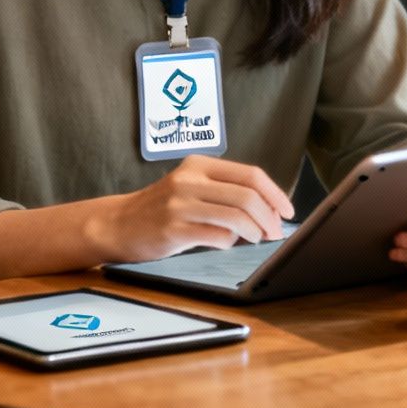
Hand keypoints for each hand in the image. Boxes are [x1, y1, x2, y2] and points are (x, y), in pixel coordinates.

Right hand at [91, 156, 295, 263]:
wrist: (118, 224)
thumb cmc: (162, 208)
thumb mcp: (191, 186)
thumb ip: (224, 191)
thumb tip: (271, 210)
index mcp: (199, 164)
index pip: (251, 174)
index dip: (276, 194)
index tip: (288, 211)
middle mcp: (189, 180)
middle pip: (247, 196)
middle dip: (270, 218)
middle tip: (276, 232)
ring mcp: (180, 204)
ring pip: (236, 217)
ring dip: (255, 232)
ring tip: (257, 239)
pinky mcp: (173, 229)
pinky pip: (217, 236)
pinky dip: (231, 242)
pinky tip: (227, 243)